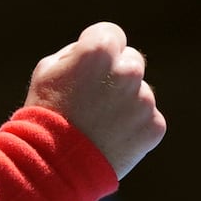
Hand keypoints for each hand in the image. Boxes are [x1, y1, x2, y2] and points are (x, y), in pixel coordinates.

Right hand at [24, 21, 164, 177]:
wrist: (54, 166)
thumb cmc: (46, 114)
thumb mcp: (48, 70)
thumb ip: (77, 52)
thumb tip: (99, 52)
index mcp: (99, 51)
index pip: (111, 34)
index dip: (97, 50)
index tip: (88, 67)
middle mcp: (127, 71)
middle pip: (130, 61)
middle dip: (115, 74)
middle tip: (94, 99)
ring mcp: (144, 100)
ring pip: (140, 92)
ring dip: (125, 102)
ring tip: (99, 124)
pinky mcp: (154, 126)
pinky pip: (148, 118)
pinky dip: (133, 126)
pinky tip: (110, 137)